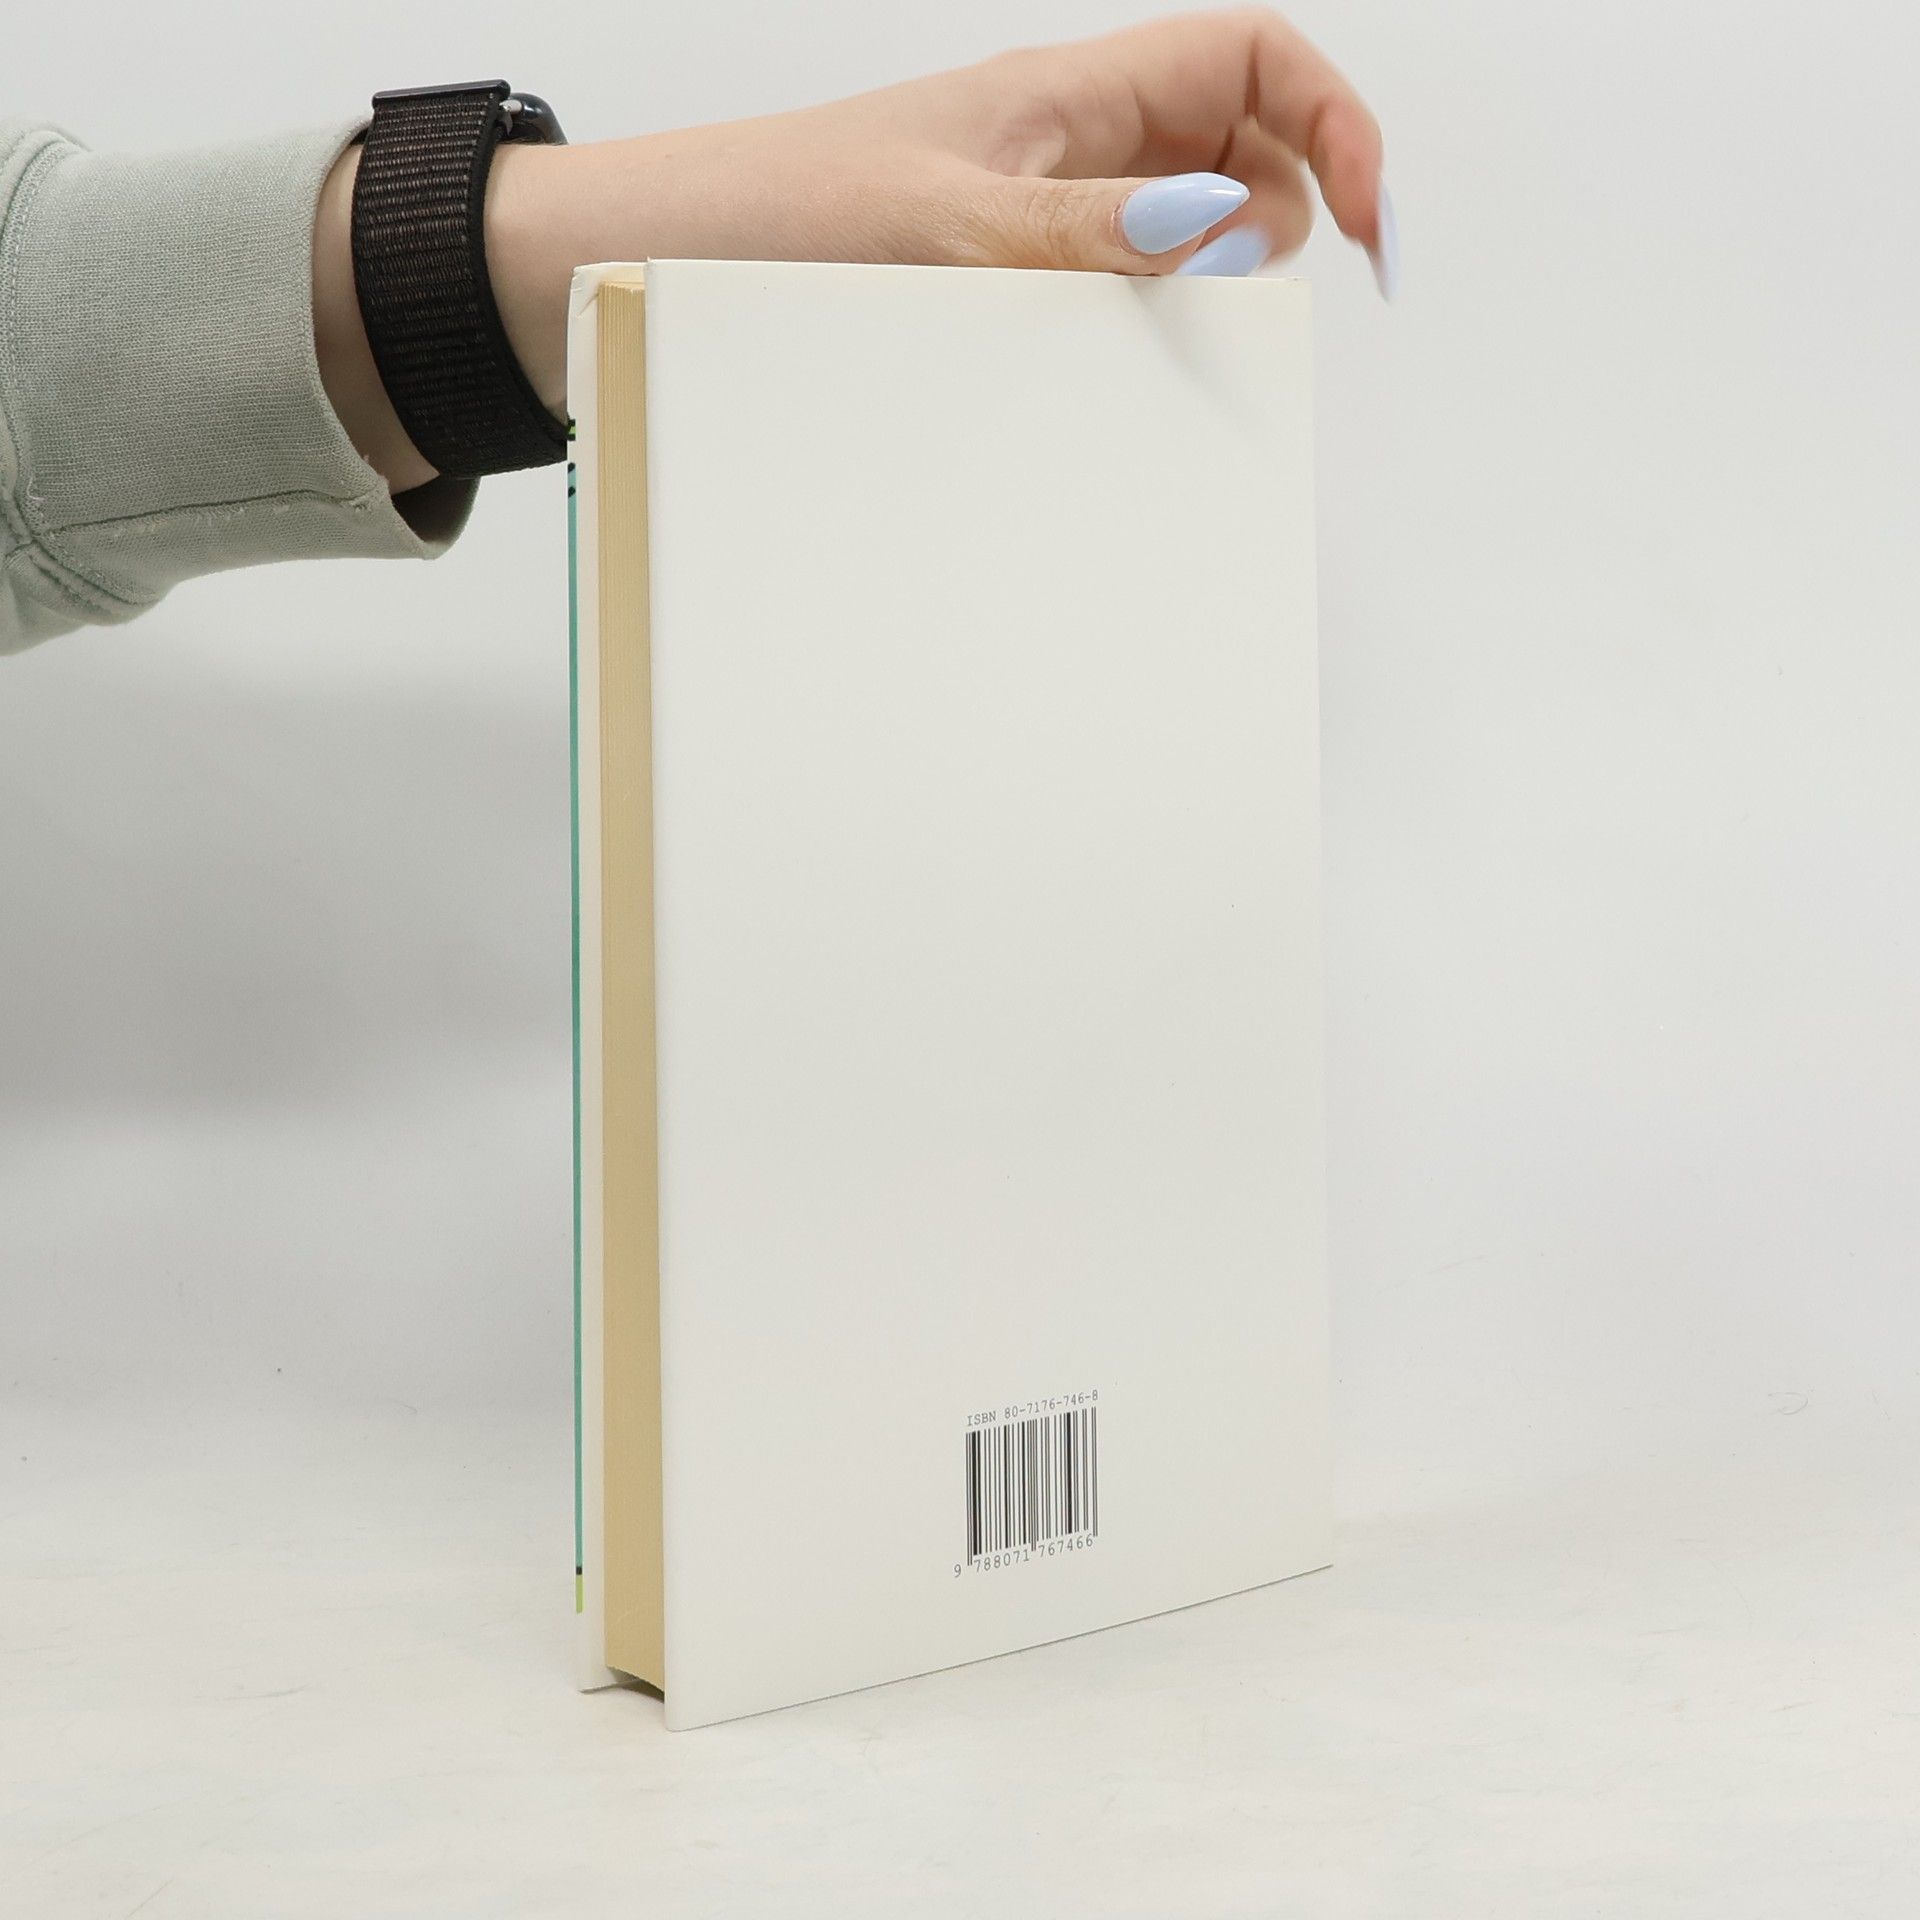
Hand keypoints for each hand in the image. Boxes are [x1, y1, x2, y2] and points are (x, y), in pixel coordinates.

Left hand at [315, 10, 1390, 491]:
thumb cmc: (769, 220)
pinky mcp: (997, 280)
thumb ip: (1094, 233)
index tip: (1371, 226)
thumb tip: (1233, 229)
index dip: (1336, 120)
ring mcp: (1037, 215)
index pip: (1255, 55)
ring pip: (1185, 229)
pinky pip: (1113, 292)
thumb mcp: (945, 228)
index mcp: (1068, 92)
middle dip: (1283, 213)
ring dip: (1210, 283)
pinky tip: (1118, 373)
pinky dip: (1142, 326)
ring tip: (1162, 347)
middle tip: (1247, 305)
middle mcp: (1067, 145)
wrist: (645, 269)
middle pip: (1245, 141)